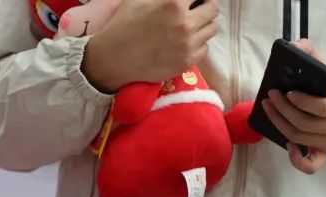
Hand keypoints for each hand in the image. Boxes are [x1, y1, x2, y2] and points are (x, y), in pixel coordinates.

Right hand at [82, 0, 218, 91]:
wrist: (112, 60)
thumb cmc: (122, 25)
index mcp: (173, 3)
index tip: (192, 1)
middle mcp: (185, 23)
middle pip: (213, 9)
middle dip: (204, 7)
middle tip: (194, 10)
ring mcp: (188, 44)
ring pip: (212, 29)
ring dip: (203, 25)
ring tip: (189, 27)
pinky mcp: (187, 62)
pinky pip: (204, 48)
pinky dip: (197, 44)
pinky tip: (183, 44)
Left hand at [260, 39, 325, 173]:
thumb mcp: (325, 67)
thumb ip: (311, 53)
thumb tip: (295, 46)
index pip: (321, 108)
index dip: (301, 102)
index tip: (286, 92)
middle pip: (305, 125)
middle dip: (282, 111)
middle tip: (269, 98)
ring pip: (300, 138)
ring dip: (279, 125)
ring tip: (269, 110)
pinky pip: (310, 166)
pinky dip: (296, 159)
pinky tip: (287, 146)